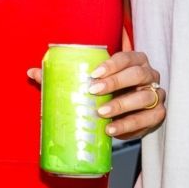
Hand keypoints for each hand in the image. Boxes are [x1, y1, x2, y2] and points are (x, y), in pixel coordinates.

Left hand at [28, 49, 166, 139]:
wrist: (126, 113)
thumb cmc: (106, 92)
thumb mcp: (89, 83)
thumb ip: (63, 77)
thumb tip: (31, 72)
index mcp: (134, 61)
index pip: (127, 57)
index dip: (112, 65)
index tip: (92, 75)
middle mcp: (149, 75)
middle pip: (138, 74)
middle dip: (116, 83)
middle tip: (93, 93)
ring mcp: (156, 94)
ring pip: (145, 97)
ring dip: (123, 106)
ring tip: (101, 115)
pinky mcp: (157, 114)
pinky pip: (148, 118)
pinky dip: (131, 125)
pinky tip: (112, 131)